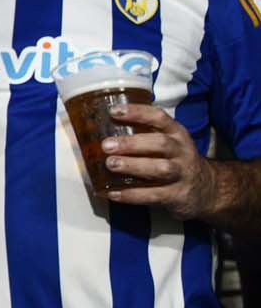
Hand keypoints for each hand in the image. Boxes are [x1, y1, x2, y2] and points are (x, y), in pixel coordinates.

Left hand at [100, 103, 217, 219]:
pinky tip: (113, 192)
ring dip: (133, 166)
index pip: (159, 118)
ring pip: (160, 169)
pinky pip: (154, 195)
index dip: (137, 113)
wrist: (207, 189)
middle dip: (132, 144)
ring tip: (111, 164)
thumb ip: (143, 135)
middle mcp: (181, 152)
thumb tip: (100, 130)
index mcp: (177, 134)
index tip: (113, 111)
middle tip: (107, 145)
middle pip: (160, 143)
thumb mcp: (169, 143)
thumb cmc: (177, 161)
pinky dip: (132, 195)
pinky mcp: (177, 196)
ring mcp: (182, 175)